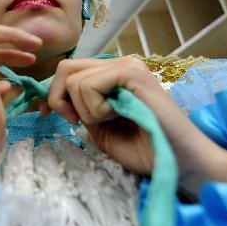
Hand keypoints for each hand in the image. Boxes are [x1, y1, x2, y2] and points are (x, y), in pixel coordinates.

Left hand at [46, 56, 226, 195]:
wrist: (178, 162)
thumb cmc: (146, 150)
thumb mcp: (101, 131)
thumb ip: (81, 111)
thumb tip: (57, 100)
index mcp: (112, 75)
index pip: (68, 71)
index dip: (52, 93)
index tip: (48, 114)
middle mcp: (120, 63)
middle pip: (66, 68)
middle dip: (59, 99)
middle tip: (77, 121)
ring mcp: (127, 65)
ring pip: (74, 80)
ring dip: (86, 110)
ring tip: (114, 120)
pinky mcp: (131, 72)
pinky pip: (89, 85)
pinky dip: (96, 109)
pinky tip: (118, 115)